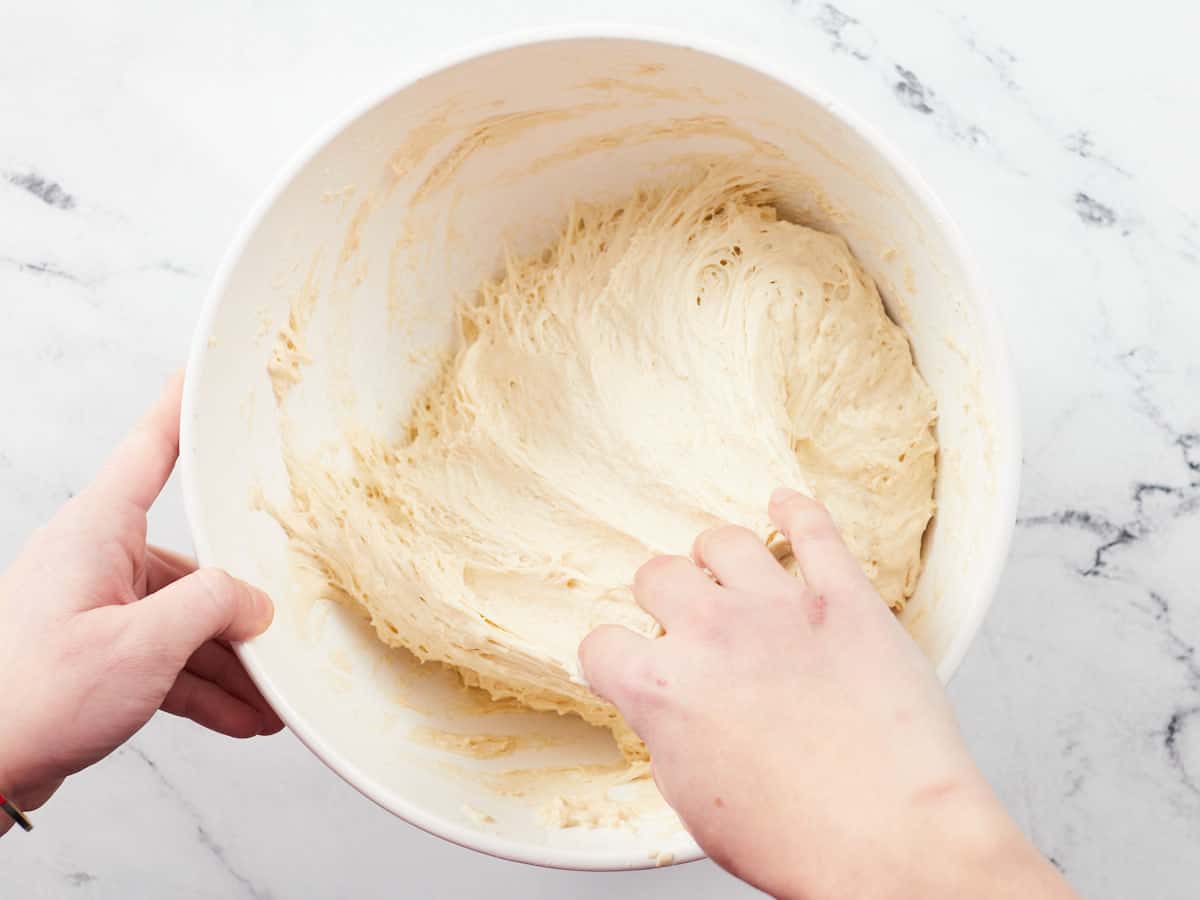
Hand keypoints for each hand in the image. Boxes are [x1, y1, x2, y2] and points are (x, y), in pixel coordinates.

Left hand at [0, 374, 280, 827]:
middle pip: (190, 563)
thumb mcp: (142, 646)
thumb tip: (254, 601)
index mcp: (96, 533)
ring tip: (272, 701)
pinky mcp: (95, 655)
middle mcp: (96, 562)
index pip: (151, 448)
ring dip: (229, 662)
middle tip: (287, 632)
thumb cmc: (31, 698)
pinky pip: (165, 659)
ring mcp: (95, 610)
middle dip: (241, 609)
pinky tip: (242, 716)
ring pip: (183, 620)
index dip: (182, 406)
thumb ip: (211, 607)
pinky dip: (203, 687)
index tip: (204, 371)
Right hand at [580, 489, 1074, 899]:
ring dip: (717, 555)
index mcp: (662, 687)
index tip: (625, 660)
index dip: (612, 657)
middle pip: (658, 575)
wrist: (894, 840)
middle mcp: (711, 632)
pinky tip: (785, 504)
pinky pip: (814, 529)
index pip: (602, 643)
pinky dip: (796, 510)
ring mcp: (779, 607)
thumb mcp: (694, 804)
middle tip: (681, 617)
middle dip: (662, 597)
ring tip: (726, 569)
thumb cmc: (801, 839)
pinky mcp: (844, 598)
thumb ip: (668, 734)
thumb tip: (667, 708)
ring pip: (724, 541)